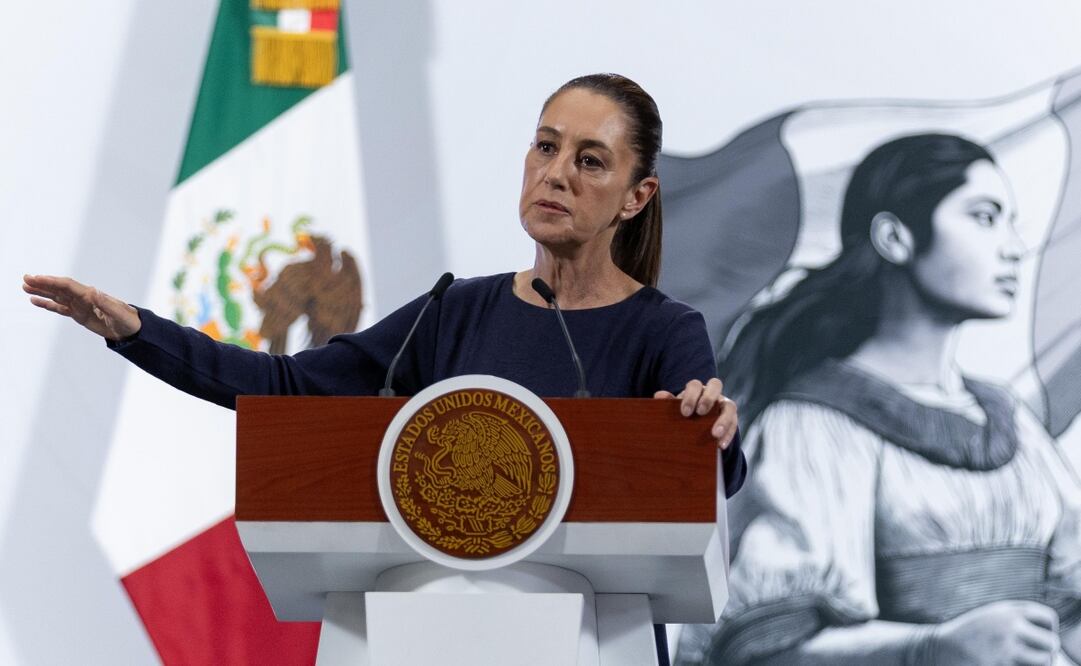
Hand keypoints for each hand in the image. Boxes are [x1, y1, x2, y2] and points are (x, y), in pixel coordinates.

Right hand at [23, 274, 140, 341]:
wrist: (132, 329)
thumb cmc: (128, 320)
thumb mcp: (119, 313)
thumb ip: (106, 303)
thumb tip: (93, 291)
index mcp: (91, 295)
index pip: (68, 286)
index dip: (52, 282)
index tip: (37, 279)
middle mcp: (83, 297)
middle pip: (59, 288)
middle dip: (42, 283)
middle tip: (25, 279)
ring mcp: (80, 305)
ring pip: (56, 296)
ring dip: (41, 291)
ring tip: (25, 287)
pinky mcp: (79, 314)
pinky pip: (60, 308)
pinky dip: (47, 304)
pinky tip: (35, 301)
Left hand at [654, 378, 737, 449]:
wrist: (698, 426)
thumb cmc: (685, 414)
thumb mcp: (677, 409)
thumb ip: (668, 402)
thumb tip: (658, 395)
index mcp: (697, 389)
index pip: (695, 385)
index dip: (690, 396)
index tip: (684, 412)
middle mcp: (713, 393)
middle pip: (715, 385)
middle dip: (708, 399)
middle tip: (700, 413)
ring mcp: (724, 405)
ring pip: (730, 406)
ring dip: (723, 420)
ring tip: (714, 434)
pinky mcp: (733, 419)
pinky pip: (734, 424)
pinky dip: (728, 435)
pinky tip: (720, 446)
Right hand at [928, 600, 1058, 664]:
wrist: (940, 648)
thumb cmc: (969, 633)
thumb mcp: (992, 615)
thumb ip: (1018, 618)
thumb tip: (1050, 638)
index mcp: (1008, 610)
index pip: (1048, 618)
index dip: (1049, 630)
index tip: (1039, 637)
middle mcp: (1009, 626)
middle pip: (1051, 642)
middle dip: (1048, 651)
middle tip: (1038, 656)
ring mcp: (1005, 648)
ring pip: (1043, 661)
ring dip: (1039, 664)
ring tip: (1026, 662)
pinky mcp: (999, 665)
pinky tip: (1008, 663)